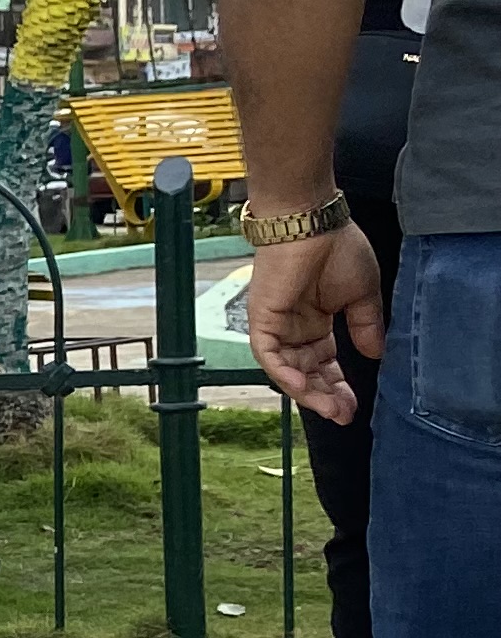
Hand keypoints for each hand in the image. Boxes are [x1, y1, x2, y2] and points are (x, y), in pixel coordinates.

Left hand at [248, 221, 386, 421]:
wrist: (313, 223)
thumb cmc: (337, 249)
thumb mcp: (362, 294)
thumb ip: (366, 326)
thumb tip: (375, 354)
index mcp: (316, 322)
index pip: (324, 364)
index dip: (339, 386)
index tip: (353, 406)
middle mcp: (293, 328)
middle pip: (306, 373)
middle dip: (325, 396)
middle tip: (344, 414)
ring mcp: (275, 324)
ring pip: (286, 370)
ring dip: (307, 391)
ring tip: (330, 409)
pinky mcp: (261, 318)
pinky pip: (267, 353)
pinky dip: (282, 372)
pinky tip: (301, 388)